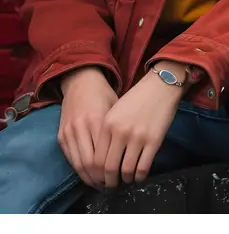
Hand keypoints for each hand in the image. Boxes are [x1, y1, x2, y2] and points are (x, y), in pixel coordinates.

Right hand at [58, 66, 117, 186]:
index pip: (103, 155)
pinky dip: (79, 170)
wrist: (80, 81)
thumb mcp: (116, 107)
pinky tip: (89, 175)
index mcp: (97, 120)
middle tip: (112, 185)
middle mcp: (81, 128)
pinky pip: (70, 159)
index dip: (112, 170)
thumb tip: (131, 153)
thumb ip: (119, 130)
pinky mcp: (61, 135)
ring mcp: (69, 132)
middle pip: (90, 164)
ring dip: (90, 178)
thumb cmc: (104, 94)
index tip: (121, 177)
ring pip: (78, 165)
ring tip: (102, 183)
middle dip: (101, 178)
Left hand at [91, 63, 185, 187]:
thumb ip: (107, 131)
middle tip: (113, 185)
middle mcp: (120, 132)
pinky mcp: (154, 140)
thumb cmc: (138, 97)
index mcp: (107, 123)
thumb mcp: (116, 110)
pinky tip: (140, 175)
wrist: (161, 85)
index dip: (97, 174)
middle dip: (110, 181)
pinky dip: (140, 176)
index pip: (96, 159)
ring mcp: (137, 137)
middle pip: (109, 168)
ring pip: (126, 171)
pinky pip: (143, 167)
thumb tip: (103, 159)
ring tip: (127, 180)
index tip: (101, 178)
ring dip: (126, 180)